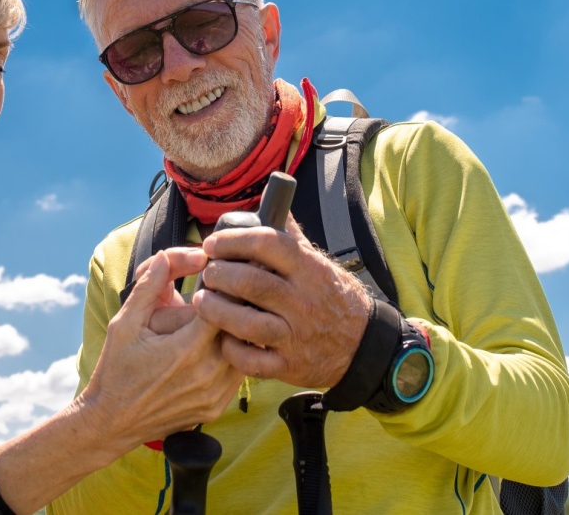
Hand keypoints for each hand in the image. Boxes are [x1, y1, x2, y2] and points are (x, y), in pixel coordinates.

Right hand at [81, 251, 240, 455]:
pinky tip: (215, 348)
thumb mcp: (124, 323)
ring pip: (244, 353)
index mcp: (186, 350)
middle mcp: (207, 374)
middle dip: (233, 309)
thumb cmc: (116, 369)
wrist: (111, 421)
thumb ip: (148, 287)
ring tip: (222, 319)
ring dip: (235, 334)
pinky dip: (231, 358)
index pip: (225, 308)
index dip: (222, 290)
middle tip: (226, 294)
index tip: (215, 281)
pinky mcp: (215, 408)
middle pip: (240, 329)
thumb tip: (166, 255)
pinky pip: (236, 376)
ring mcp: (214, 395)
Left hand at [192, 213, 371, 388]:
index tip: (212, 244)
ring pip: (246, 323)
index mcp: (309, 270)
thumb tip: (272, 203)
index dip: (233, 240)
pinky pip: (251, 360)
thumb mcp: (320, 264)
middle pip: (250, 282)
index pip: (267, 243)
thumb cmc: (335, 298)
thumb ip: (292, 237)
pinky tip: (223, 337)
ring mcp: (296, 336)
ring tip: (202, 301)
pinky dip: (231, 349)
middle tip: (207, 273)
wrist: (366, 346)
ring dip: (216, 311)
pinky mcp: (289, 366)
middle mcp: (303, 301)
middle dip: (219, 275)